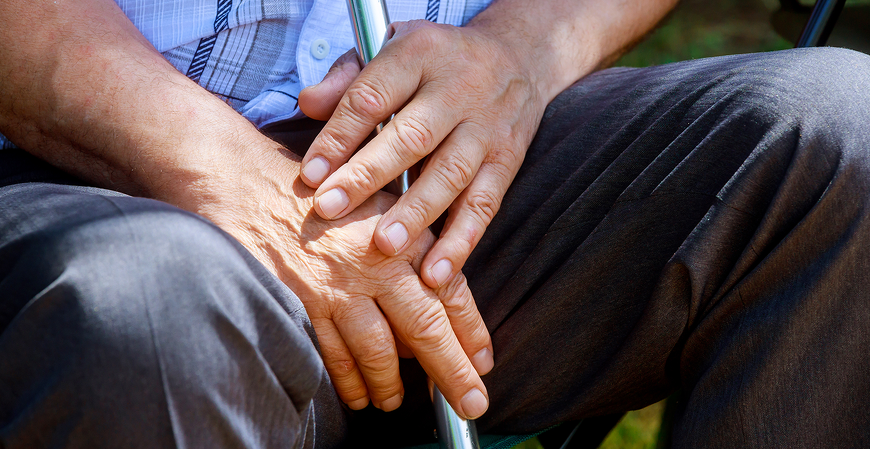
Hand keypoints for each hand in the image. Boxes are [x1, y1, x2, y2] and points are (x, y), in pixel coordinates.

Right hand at [186, 146, 493, 418]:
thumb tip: (438, 299)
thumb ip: (411, 245)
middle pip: (424, 328)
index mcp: (401, 235)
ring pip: (377, 351)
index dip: (471, 331)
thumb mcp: (379, 203)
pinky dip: (348, 381)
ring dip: (392, 384)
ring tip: (397, 401)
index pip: (450, 291)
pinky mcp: (301, 303)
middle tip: (471, 403)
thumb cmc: (319, 193)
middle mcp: (375, 263)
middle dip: (452, 372)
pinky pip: (332, 354)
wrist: (247, 181)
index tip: (483, 361)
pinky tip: (359, 395)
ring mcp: (336, 286)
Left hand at [298, 19, 548, 289]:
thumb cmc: (437, 60)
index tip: (310, 176)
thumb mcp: (393, 46)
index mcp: (420, 55)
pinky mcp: (508, 160)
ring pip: (450, 174)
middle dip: (367, 177)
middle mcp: (459, 89)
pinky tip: (436, 274)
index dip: (339, 137)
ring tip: (384, 247)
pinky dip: (461, 241)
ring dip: (416, 214)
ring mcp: (487, 127)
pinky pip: (484, 204)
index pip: (373, 97)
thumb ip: (349, 78)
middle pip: (411, 137)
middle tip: (329, 211)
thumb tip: (308, 105)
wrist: (519, 55)